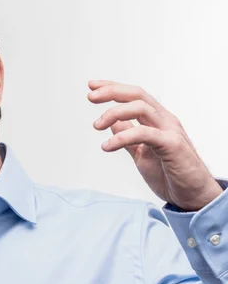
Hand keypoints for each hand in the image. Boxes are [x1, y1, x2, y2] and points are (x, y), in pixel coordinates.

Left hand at [88, 80, 222, 210]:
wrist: (192, 196)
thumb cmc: (169, 175)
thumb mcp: (141, 154)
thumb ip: (128, 138)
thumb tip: (113, 124)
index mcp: (157, 120)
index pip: (134, 96)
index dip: (112, 88)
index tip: (92, 86)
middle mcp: (164, 120)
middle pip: (137, 95)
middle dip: (111, 91)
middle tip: (90, 97)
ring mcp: (169, 131)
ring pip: (140, 108)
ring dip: (114, 113)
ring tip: (96, 126)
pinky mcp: (172, 145)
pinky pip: (144, 133)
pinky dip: (122, 137)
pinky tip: (107, 146)